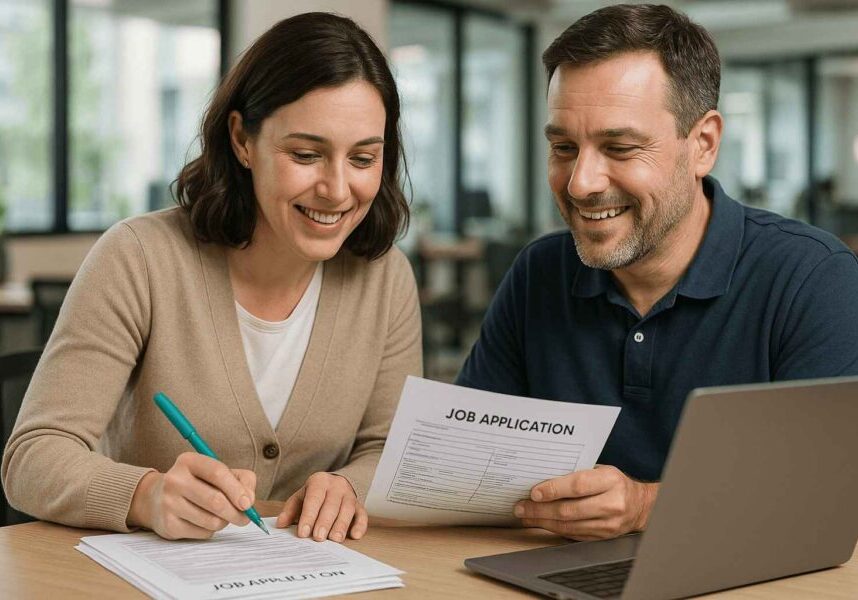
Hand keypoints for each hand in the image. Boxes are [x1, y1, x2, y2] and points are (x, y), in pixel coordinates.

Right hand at [127, 452, 256, 539]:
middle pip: (216, 501)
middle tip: (245, 518)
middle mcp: (175, 479)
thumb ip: (242, 480)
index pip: (218, 472)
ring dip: (224, 522)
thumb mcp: (220, 473)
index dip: (237, 490)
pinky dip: (210, 530)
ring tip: (220, 516)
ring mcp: (168, 503)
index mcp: (189, 461)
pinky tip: (203, 521)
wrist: (158, 499)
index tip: (248, 503)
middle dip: (236, 513)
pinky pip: (202, 533)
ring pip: (211, 520)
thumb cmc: (198, 484)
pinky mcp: (168, 524)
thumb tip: (249, 501)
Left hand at [275, 472, 367, 542]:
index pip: (314, 498)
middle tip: (318, 537)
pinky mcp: (359, 505)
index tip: (303, 532)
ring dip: (341, 525)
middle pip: (331, 505)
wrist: (336, 484)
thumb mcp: (301, 497)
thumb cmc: (315, 494)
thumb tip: (280, 524)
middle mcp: (336, 486)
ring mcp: (350, 495)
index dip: (308, 516)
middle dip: (324, 522)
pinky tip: (355, 535)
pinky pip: (362, 514)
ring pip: (347, 509)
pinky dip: (360, 525)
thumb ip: (290, 510)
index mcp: (319, 481)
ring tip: (334, 539)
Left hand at [514, 465, 657, 540]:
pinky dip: (553, 529)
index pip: (578, 485)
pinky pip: (573, 534)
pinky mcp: (602, 538)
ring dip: (542, 521)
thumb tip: (542, 476)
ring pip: (568, 525)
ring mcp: (608, 524)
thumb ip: (576, 472)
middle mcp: (612, 503)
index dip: (554, 489)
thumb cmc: (614, 483)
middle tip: (521, 507)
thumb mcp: (601, 470)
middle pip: (569, 509)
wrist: (640, 505)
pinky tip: (541, 523)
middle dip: (540, 509)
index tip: (534, 492)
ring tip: (525, 516)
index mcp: (611, 480)